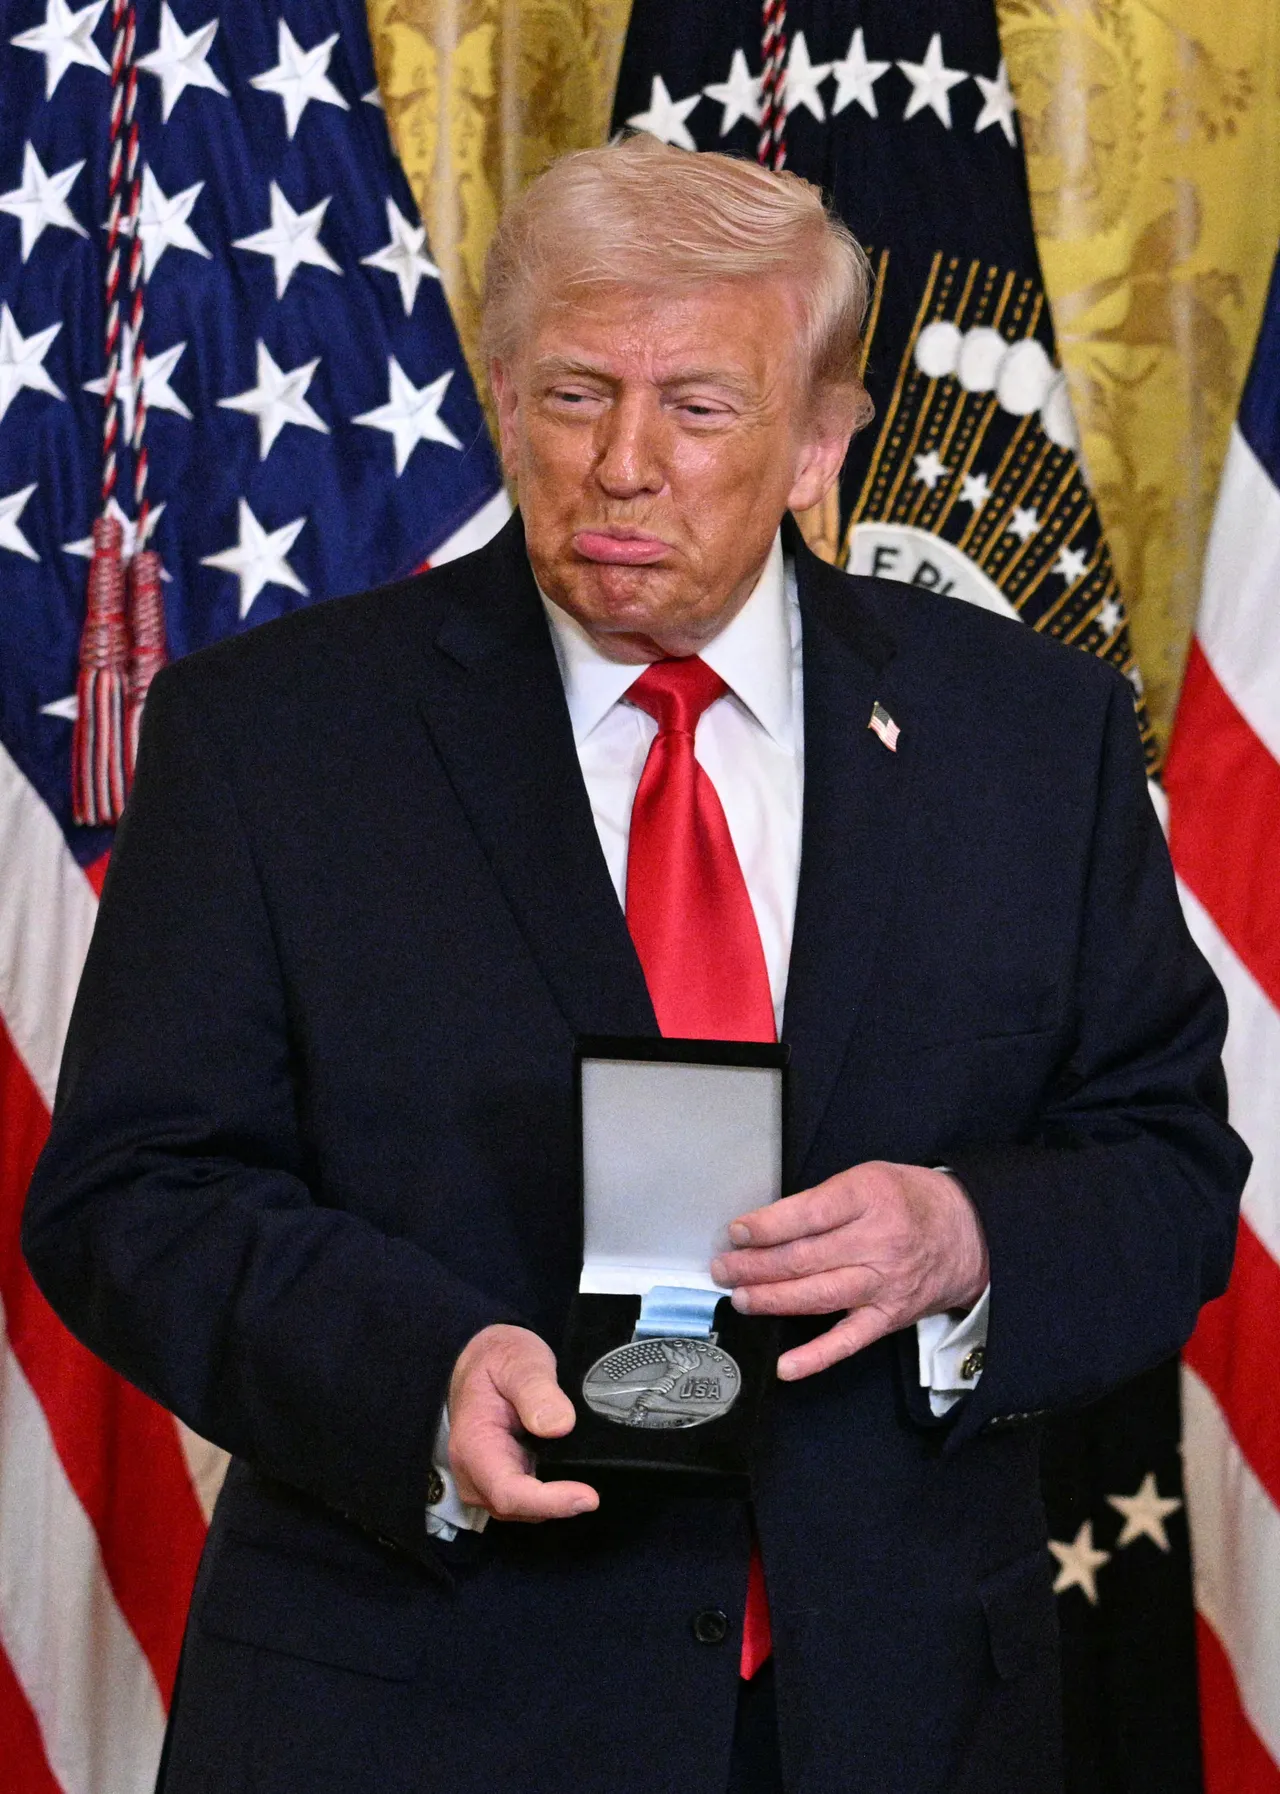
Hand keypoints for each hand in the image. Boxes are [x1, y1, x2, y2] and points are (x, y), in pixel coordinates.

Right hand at [447, 1324, 598, 1522]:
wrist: (484, 1362)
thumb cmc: (499, 1360)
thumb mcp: (519, 1361)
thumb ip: (536, 1390)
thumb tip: (560, 1425)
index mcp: (473, 1444)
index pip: (508, 1491)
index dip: (549, 1501)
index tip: (587, 1497)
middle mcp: (473, 1473)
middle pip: (518, 1508)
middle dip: (557, 1504)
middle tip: (597, 1490)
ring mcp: (486, 1482)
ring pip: (525, 1510)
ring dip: (555, 1502)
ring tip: (589, 1482)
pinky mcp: (502, 1481)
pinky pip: (528, 1501)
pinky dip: (551, 1495)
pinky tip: (573, 1480)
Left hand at [710, 1161, 987, 1381]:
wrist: (970, 1232)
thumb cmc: (909, 1199)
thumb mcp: (868, 1177)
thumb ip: (823, 1200)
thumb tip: (767, 1226)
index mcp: (868, 1198)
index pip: (807, 1215)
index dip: (766, 1227)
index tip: (736, 1233)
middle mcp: (876, 1242)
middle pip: (804, 1258)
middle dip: (755, 1266)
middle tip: (723, 1269)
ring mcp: (883, 1284)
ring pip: (817, 1296)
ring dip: (771, 1300)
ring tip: (740, 1298)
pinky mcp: (888, 1317)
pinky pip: (848, 1341)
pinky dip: (815, 1357)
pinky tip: (785, 1365)